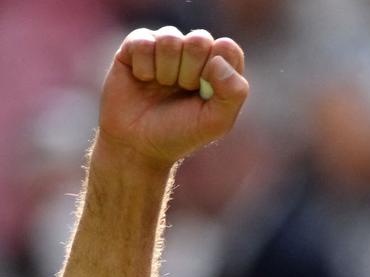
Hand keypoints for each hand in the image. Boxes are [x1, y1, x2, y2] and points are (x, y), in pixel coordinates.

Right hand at [98, 27, 248, 169]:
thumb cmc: (181, 132)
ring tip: (162, 86)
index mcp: (219, 66)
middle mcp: (193, 52)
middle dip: (190, 72)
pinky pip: (143, 42)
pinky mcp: (136, 45)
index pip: (227, 48)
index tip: (204, 92)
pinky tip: (143, 80)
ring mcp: (165, 47)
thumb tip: (218, 61)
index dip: (215, 70)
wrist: (138, 144)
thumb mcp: (216, 122)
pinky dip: (144, 68)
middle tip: (182, 91)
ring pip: (170, 38)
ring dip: (166, 71)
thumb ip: (233, 93)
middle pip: (199, 40)